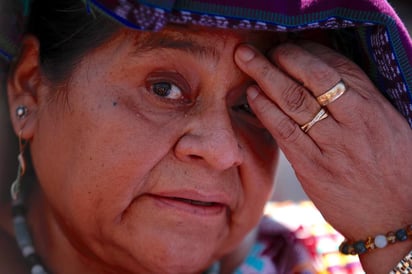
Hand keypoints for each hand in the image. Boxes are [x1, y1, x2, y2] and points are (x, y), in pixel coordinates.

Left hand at [234, 41, 411, 271]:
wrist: (399, 220)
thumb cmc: (394, 171)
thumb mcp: (389, 128)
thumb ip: (359, 104)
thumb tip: (322, 82)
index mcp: (374, 107)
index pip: (336, 67)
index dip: (305, 53)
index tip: (285, 46)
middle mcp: (355, 122)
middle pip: (310, 79)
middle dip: (278, 58)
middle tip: (252, 50)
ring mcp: (334, 146)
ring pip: (294, 102)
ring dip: (265, 78)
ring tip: (245, 64)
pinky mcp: (316, 170)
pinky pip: (287, 133)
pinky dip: (267, 111)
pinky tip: (252, 96)